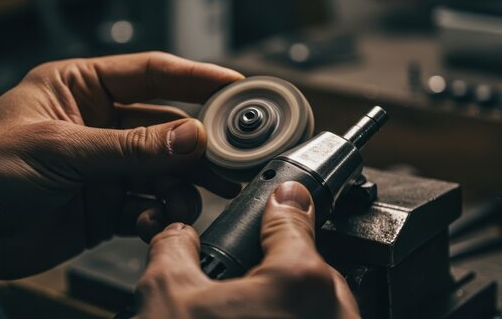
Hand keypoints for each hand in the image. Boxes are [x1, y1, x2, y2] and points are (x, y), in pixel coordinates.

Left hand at [0, 52, 243, 278]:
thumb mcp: (58, 148)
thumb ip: (129, 146)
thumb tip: (191, 137)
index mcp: (82, 89)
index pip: (151, 74)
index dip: (197, 78)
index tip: (236, 86)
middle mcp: (99, 125)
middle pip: (166, 127)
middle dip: (198, 144)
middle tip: (229, 156)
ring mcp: (105, 167)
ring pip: (163, 170)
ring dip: (182, 185)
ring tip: (190, 199)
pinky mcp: (106, 205)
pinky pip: (147, 205)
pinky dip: (157, 214)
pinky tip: (153, 220)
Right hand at [136, 182, 359, 318]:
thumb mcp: (166, 299)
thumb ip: (173, 249)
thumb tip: (177, 234)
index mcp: (299, 281)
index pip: (293, 216)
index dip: (278, 202)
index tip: (283, 194)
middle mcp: (335, 312)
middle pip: (311, 266)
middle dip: (281, 265)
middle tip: (248, 282)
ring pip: (322, 304)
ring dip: (294, 302)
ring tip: (253, 314)